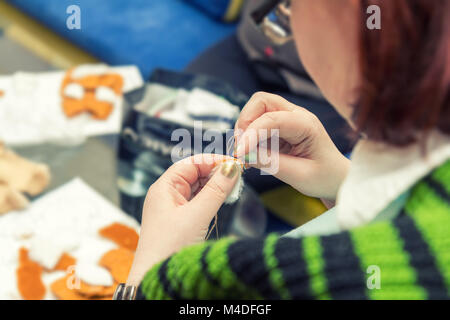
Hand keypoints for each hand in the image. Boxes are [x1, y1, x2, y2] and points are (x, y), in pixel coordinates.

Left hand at [126, 154, 239, 285]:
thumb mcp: (197, 216)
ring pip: (197, 189)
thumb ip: (216, 190)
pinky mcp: (179, 221)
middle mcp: (166, 195)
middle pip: (194, 174)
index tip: (234, 163)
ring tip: (232, 189)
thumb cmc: (167, 249)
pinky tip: (221, 202)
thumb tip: (231, 168)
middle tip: (237, 177)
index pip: (191, 163)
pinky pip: (197, 203)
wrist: (154, 279)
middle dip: (215, 173)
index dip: (212, 161)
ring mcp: (172, 208)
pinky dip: (210, 200)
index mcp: (163, 187)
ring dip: (214, 187)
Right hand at [235, 92, 349, 200]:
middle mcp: (296, 115)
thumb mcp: (299, 176)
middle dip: (245, 121)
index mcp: (307, 125)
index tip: (238, 153)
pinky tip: (250, 152)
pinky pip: (257, 122)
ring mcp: (287, 118)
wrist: (336, 179)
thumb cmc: (324, 177)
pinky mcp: (279, 127)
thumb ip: (270, 163)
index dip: (251, 133)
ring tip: (244, 151)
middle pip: (261, 101)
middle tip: (240, 147)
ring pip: (256, 109)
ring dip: (245, 127)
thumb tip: (243, 154)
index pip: (272, 119)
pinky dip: (248, 135)